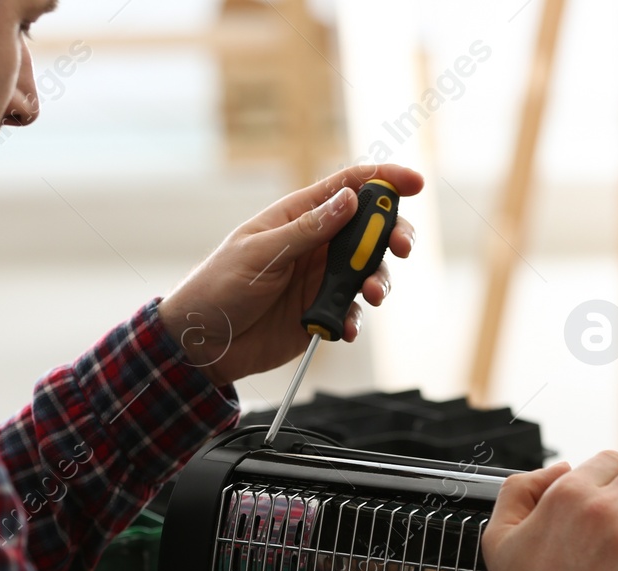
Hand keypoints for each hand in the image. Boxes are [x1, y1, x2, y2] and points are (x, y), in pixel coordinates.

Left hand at [158, 164, 422, 387]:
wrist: (201, 344)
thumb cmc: (218, 288)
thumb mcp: (261, 254)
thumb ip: (308, 229)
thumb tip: (350, 199)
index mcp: (298, 217)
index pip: (349, 187)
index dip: (384, 180)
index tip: (415, 184)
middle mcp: (315, 244)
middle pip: (370, 229)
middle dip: (394, 235)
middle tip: (401, 248)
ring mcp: (319, 279)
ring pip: (368, 271)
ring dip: (378, 281)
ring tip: (369, 296)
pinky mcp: (319, 312)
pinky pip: (352, 310)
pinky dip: (357, 318)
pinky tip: (346, 328)